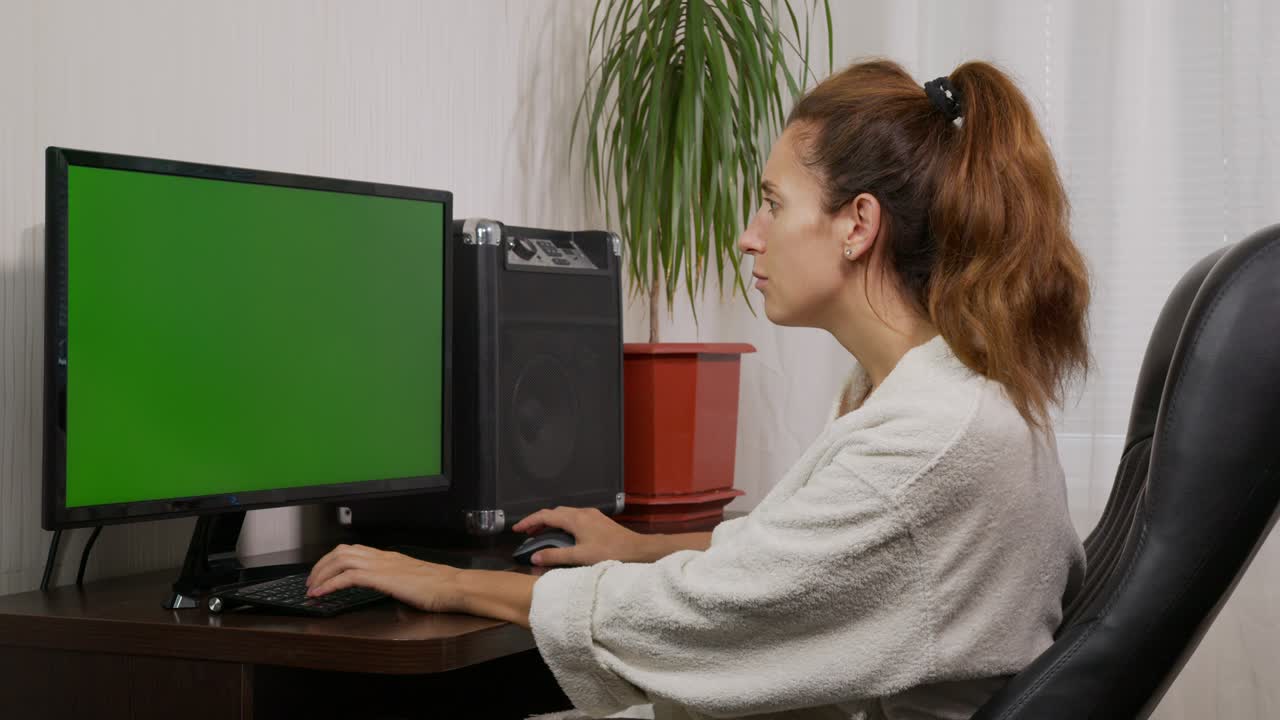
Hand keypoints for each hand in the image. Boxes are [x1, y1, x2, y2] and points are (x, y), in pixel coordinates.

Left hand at [305, 544, 463, 612]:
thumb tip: (387, 588)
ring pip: (340, 560)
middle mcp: (382, 557)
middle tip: (311, 581)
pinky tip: (321, 594)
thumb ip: (395, 580)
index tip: (323, 574)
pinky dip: (329, 584)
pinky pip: (347, 577)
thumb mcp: (411, 580)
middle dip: (320, 565)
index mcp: (388, 557)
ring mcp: (382, 565)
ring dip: (321, 574)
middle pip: (341, 551)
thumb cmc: (439, 587)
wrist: (452, 586)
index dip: (332, 560)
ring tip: (312, 588)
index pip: (353, 550)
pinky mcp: (382, 578)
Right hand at [511, 506, 647, 565]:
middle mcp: (583, 513)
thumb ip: (555, 556)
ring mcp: (591, 515)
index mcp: (575, 519)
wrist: (636, 550)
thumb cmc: (610, 552)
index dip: (529, 521)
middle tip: (527, 532)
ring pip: (565, 514)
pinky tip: (563, 535)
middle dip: (538, 521)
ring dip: (551, 522)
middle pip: (554, 512)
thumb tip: (535, 557)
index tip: (517, 529)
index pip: (545, 515)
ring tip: (541, 534)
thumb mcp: (579, 556)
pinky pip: (574, 518)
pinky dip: (563, 524)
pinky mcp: (598, 520)